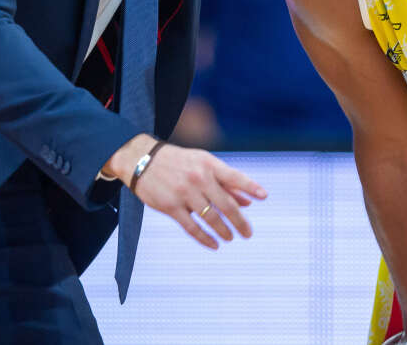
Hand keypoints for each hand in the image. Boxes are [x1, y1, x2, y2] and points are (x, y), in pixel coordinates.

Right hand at [106, 136, 266, 247]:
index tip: (264, 196)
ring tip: (231, 238)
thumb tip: (248, 202)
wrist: (142, 160)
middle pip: (226, 204)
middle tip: (248, 233)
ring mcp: (184, 193)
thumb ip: (226, 183)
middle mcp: (199, 178)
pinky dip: (205, 238)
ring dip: (224, 231)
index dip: (251, 186)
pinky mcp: (170, 207)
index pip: (235, 177)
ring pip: (211, 218)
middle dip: (240, 221)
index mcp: (209, 164)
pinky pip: (192, 227)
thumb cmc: (180, 163)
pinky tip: (215, 245)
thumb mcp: (203, 164)